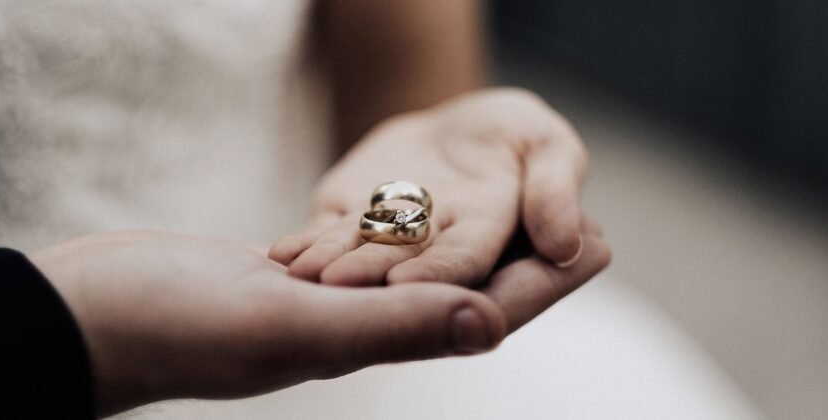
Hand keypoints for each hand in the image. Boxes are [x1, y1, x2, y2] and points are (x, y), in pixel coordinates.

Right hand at [30, 228, 608, 416]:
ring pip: (419, 272)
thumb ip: (390, 326)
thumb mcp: (292, 324)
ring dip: (470, 244)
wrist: (95, 314)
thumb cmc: (178, 328)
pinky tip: (420, 219)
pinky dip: (406, 234)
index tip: (600, 245)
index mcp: (366, 341)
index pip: (477, 311)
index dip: (545, 283)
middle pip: (461, 289)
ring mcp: (322, 304)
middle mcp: (355, 327)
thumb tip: (488, 325)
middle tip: (577, 222)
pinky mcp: (290, 278)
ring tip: (512, 212)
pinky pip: (368, 257)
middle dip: (522, 260)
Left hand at [269, 88, 589, 286]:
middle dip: (372, 280)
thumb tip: (568, 245)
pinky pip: (329, 240)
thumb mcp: (547, 146)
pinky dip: (308, 248)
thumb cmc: (511, 135)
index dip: (441, 273)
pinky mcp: (352, 227)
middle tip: (339, 286)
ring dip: (332, 269)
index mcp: (488, 237)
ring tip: (303, 272)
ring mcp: (389, 243)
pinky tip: (284, 254)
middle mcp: (435, 251)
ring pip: (360, 259)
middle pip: (405, 270)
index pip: (468, 263)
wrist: (455, 125)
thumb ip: (556, 188)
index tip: (409, 283)